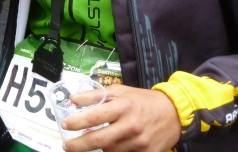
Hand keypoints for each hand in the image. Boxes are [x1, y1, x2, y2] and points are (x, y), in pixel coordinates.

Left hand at [60, 86, 180, 151]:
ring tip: (89, 143)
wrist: (173, 113)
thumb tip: (73, 98)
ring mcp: (139, 143)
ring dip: (98, 148)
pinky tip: (109, 147)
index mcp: (123, 107)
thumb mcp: (119, 91)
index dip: (77, 122)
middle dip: (79, 145)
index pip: (95, 116)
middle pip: (99, 140)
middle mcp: (131, 126)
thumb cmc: (142, 100)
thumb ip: (96, 95)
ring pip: (110, 151)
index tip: (64, 124)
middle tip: (66, 145)